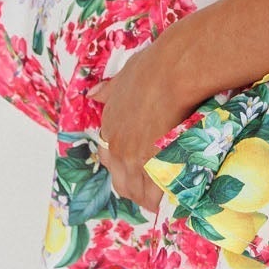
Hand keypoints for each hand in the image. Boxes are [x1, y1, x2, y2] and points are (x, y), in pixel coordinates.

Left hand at [87, 22, 200, 215]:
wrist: (170, 73)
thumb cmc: (150, 69)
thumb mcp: (122, 77)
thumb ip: (108, 90)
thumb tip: (93, 93)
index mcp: (109, 126)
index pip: (108, 158)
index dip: (122, 166)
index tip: (135, 167)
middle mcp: (118, 147)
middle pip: (122, 183)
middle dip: (135, 190)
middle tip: (151, 191)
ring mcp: (135, 159)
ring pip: (139, 192)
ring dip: (151, 198)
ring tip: (165, 199)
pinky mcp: (154, 165)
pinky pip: (157, 193)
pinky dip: (166, 198)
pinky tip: (175, 197)